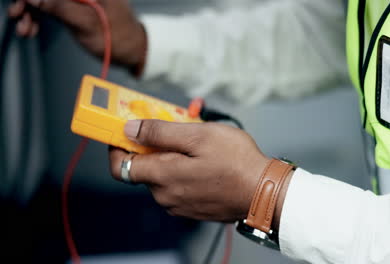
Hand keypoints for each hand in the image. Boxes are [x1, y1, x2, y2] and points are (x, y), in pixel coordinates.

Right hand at [8, 0, 145, 70]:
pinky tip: (34, 27)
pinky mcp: (78, 4)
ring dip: (33, 11)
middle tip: (19, 16)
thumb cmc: (119, 38)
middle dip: (30, 2)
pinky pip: (53, 4)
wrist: (134, 50)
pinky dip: (42, 15)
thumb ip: (59, 7)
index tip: (23, 4)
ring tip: (26, 28)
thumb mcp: (86, 24)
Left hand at [108, 120, 272, 222]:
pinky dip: (182, 170)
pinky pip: (177, 186)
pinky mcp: (192, 209)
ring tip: (195, 141)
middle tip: (174, 127)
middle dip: (153, 146)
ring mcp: (179, 205)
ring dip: (171, 157)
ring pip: (162, 176)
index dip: (117, 146)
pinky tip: (202, 159)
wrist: (265, 192)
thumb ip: (159, 132)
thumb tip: (129, 129)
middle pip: (144, 168)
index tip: (125, 131)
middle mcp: (165, 196)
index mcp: (162, 176)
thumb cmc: (236, 161)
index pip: (119, 166)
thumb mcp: (198, 135)